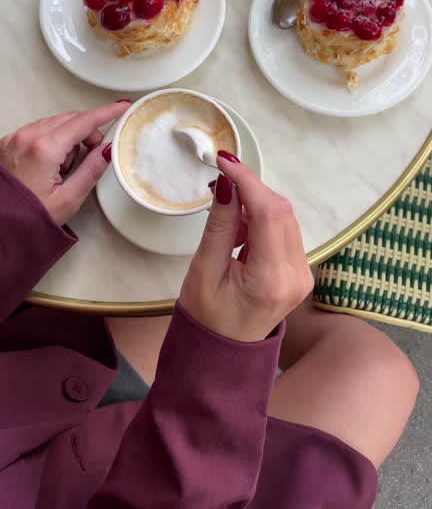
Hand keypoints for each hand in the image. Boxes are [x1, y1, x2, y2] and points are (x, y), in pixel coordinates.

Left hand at [0, 101, 129, 225]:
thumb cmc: (26, 219)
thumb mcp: (68, 198)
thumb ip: (92, 170)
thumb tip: (107, 150)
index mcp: (43, 149)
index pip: (83, 122)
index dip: (106, 113)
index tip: (120, 107)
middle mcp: (26, 138)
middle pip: (69, 119)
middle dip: (87, 132)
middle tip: (94, 154)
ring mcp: (14, 139)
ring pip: (54, 123)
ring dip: (68, 138)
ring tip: (65, 168)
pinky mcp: (8, 144)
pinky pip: (38, 130)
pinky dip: (51, 141)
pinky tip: (50, 164)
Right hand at [180, 155, 313, 342]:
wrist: (225, 355)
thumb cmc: (206, 319)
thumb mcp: (203, 271)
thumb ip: (219, 226)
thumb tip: (228, 184)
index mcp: (271, 279)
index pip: (268, 212)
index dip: (247, 180)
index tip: (224, 161)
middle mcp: (296, 275)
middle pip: (281, 211)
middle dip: (251, 189)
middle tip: (219, 183)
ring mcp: (303, 274)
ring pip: (285, 217)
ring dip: (256, 204)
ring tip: (226, 215)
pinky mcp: (301, 271)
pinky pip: (285, 231)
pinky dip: (263, 219)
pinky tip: (241, 231)